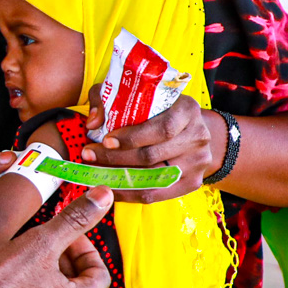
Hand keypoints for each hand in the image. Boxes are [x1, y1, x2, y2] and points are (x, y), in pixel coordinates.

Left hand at [79, 95, 220, 203]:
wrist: (189, 129)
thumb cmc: (157, 109)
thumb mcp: (133, 93)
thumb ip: (107, 98)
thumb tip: (92, 122)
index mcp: (187, 110)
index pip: (163, 127)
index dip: (133, 137)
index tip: (105, 140)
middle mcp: (198, 136)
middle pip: (153, 155)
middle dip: (115, 158)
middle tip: (89, 157)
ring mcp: (198, 162)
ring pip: (154, 178)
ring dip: (119, 178)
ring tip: (94, 173)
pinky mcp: (192, 182)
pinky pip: (157, 194)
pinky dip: (130, 194)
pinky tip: (110, 188)